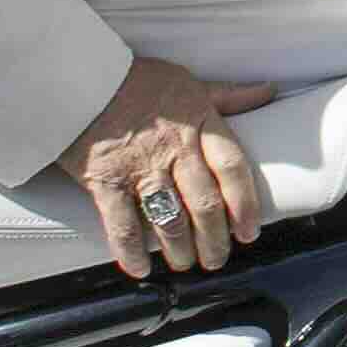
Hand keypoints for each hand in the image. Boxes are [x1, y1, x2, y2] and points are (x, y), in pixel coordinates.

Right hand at [55, 54, 281, 275]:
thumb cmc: (136, 81)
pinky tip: (141, 269)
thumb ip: (228, 95)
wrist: (78, 77)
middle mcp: (173, 147)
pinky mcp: (104, 180)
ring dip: (181, 250)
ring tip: (185, 263)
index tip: (249, 230)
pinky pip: (122, 225)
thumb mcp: (188, 81)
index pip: (232, 168)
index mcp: (198, 121)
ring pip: (170, 220)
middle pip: (205, 203)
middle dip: (215, 239)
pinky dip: (132, 252)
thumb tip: (268, 91)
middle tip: (216, 259)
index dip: (245, 204)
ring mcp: (139, 166)